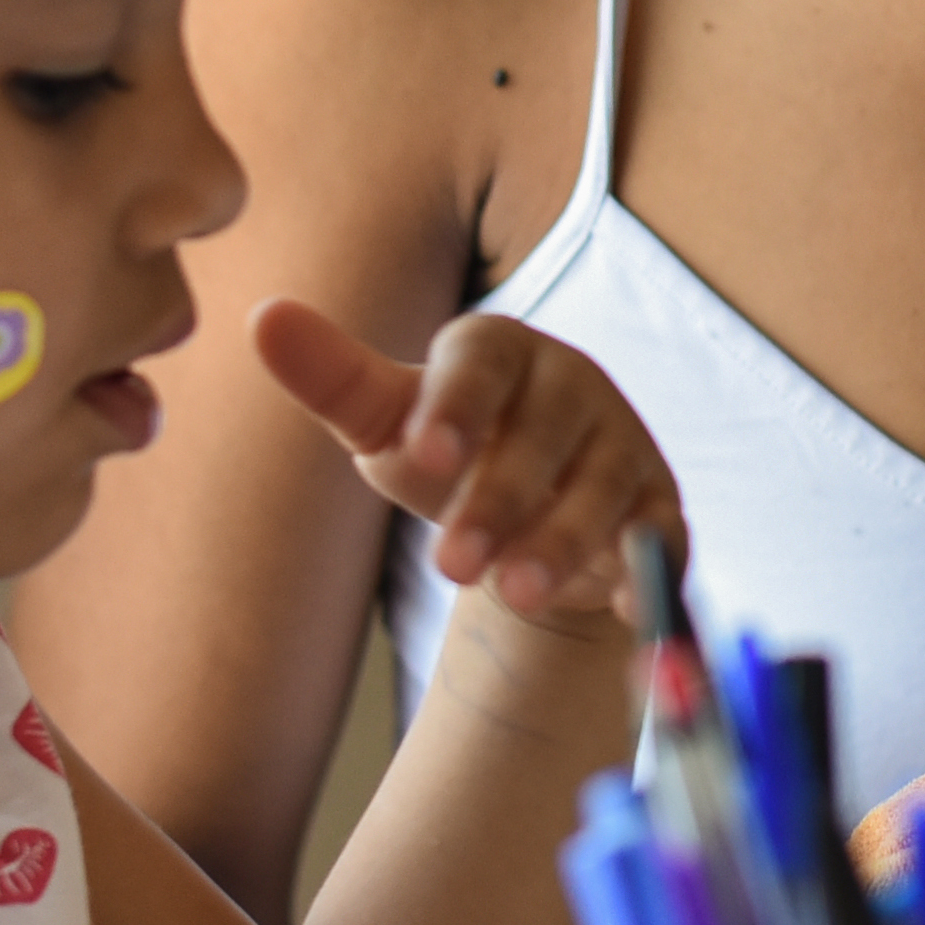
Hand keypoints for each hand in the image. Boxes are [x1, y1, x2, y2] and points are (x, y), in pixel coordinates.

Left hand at [252, 299, 677, 643]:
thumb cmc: (452, 454)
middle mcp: (574, 385)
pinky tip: (628, 607)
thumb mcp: (387, 422)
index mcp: (501, 350)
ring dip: (564, 540)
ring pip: (604, 488)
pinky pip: (660, 537)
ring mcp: (623, 445)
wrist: (531, 513)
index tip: (418, 456)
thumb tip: (264, 317)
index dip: (455, 407)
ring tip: (514, 594)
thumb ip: (332, 378)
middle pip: (546, 432)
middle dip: (500, 499)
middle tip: (450, 566)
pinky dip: (649, 571)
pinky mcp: (658, 507)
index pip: (482, 363)